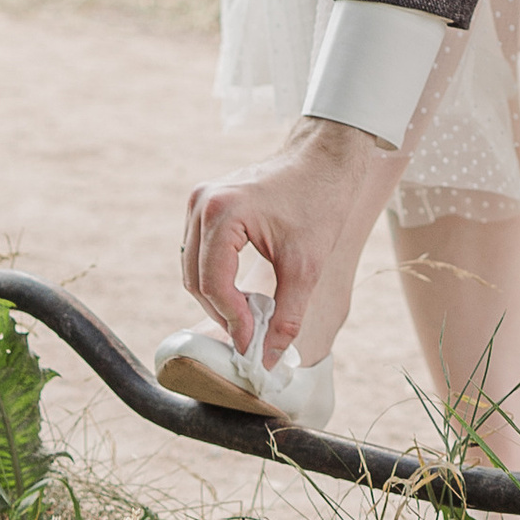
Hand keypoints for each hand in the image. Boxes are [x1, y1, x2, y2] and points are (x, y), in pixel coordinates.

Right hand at [182, 119, 399, 370]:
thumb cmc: (320, 201)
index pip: (214, 284)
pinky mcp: (205, 203)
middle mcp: (202, 202)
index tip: (254, 344)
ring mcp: (200, 200)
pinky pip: (199, 253)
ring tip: (252, 315)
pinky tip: (245, 292)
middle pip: (197, 280)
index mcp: (223, 211)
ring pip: (194, 269)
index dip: (233, 321)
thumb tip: (266, 361)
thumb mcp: (307, 266)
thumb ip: (286, 317)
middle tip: (253, 335)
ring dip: (218, 298)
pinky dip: (217, 278)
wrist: (326, 158)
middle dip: (223, 313)